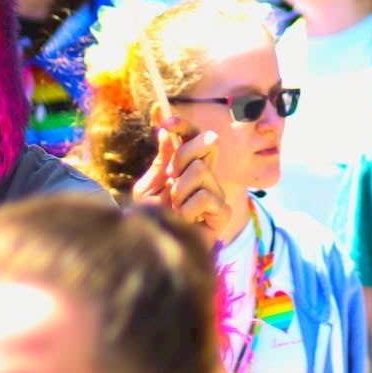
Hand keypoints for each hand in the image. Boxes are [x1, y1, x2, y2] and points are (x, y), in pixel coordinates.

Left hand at [132, 127, 231, 245]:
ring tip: (175, 207)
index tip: (165, 121)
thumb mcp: (149, 186)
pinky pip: (205, 197)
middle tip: (171, 175)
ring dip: (180, 190)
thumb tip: (165, 132)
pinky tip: (185, 220)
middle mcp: (205, 175)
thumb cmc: (153, 220)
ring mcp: (215, 193)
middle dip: (184, 154)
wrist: (154, 251)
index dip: (184, 125)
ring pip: (201, 170)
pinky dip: (188, 209)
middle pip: (208, 141)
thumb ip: (160, 161)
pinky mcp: (222, 213)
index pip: (193, 136)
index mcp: (187, 166)